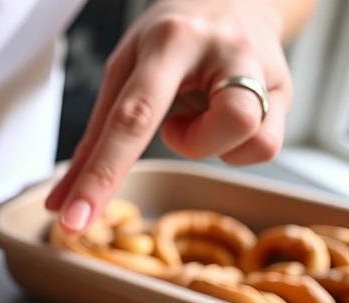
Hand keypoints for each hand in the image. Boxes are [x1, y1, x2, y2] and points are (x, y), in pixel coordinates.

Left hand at [46, 0, 290, 233]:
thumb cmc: (171, 38)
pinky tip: (223, 117)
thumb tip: (61, 204)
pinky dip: (235, 146)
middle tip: (173, 131)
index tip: (75, 220)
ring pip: (250, 139)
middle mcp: (224, 50)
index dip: (101, 176)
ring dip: (212, 143)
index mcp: (170, 40)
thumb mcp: (124, 70)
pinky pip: (264, 147)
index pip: (131, 118)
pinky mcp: (287, 91)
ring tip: (199, 113)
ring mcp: (263, 69)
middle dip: (191, 145)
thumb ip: (94, 139)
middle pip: (219, 125)